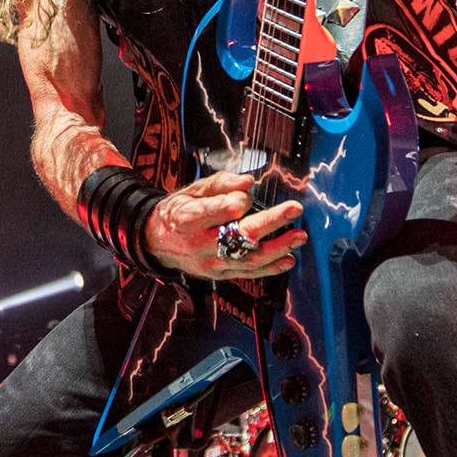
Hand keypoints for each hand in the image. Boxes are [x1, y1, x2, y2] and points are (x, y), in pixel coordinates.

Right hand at [143, 172, 306, 279]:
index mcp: (190, 219)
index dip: (238, 201)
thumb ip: (221, 184)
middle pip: (240, 235)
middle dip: (271, 222)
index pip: (221, 211)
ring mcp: (211, 263)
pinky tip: (288, 259)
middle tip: (294, 210)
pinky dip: (270, 268)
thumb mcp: (192, 191)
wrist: (157, 242)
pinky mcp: (220, 274)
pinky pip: (248, 273)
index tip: (246, 194)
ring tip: (299, 236)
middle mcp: (201, 244)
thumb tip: (248, 182)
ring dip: (278, 248)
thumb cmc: (178, 212)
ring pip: (249, 258)